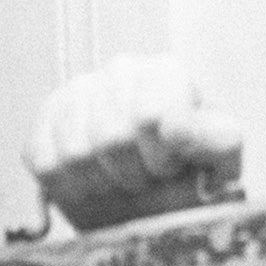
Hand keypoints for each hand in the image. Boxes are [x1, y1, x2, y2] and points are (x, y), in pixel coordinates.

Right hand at [25, 54, 244, 230]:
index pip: (150, 116)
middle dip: (136, 175)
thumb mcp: (218, 164)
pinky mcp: (46, 120)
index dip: (162, 158)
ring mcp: (78, 91)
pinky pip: (48, 165)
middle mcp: (121, 70)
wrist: (154, 196)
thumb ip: (217, 143)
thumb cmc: (190, 176)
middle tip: (149, 179)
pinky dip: (74, 188)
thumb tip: (179, 131)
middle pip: (112, 138)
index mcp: (167, 72)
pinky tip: (96, 184)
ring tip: (124, 181)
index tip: (172, 168)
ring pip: (77, 154)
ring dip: (106, 184)